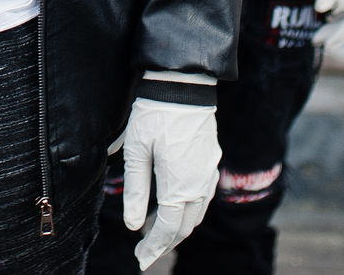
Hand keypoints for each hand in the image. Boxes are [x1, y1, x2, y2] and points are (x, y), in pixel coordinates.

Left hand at [118, 88, 220, 268]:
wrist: (183, 86)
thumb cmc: (154, 116)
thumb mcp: (136, 152)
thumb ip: (134, 190)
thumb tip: (132, 225)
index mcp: (179, 185)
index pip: (167, 228)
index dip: (154, 246)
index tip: (140, 258)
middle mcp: (199, 184)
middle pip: (185, 226)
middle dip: (165, 243)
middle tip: (145, 253)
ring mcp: (208, 173)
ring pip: (197, 213)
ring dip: (179, 228)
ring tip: (158, 235)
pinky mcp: (211, 162)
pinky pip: (203, 197)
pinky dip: (190, 211)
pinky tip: (176, 209)